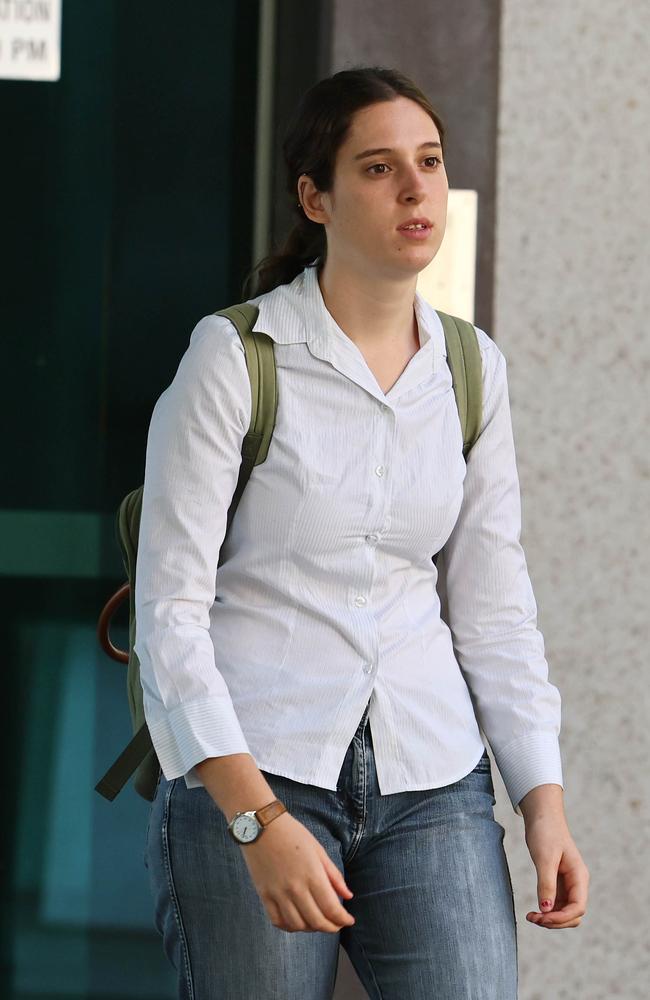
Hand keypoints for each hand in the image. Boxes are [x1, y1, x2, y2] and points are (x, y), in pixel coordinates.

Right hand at [240, 812, 355, 933]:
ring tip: (318, 922)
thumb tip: (348, 896)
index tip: (349, 920)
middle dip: (331, 927)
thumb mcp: (318, 850)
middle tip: (337, 925)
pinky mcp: (264, 895)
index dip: (343, 919)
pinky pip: (277, 921)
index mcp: (312, 875)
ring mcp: (278, 894)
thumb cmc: (293, 834)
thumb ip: (333, 875)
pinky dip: (289, 927)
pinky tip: (297, 922)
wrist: (261, 826)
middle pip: (316, 921)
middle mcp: (296, 889)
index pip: (331, 909)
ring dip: (311, 929)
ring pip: (297, 925)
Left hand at [524, 813, 589, 928]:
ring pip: (565, 913)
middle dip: (555, 921)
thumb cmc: (545, 833)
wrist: (542, 817)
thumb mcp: (544, 858)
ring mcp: (568, 885)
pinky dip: (547, 912)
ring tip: (531, 916)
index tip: (542, 917)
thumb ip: (546, 884)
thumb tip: (546, 910)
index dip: (562, 918)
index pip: (578, 907)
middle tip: (533, 918)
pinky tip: (534, 911)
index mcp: (579, 876)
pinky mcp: (558, 884)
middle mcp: (577, 883)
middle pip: (573, 915)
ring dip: (551, 919)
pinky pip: (557, 905)